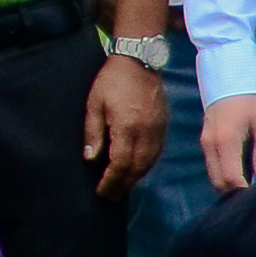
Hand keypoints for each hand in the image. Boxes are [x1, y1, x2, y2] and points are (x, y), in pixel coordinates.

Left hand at [87, 53, 164, 191]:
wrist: (140, 61)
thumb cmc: (112, 80)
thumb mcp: (95, 103)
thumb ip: (93, 132)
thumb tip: (91, 158)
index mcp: (127, 128)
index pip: (120, 164)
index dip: (111, 181)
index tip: (102, 191)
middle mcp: (146, 133)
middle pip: (136, 168)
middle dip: (122, 184)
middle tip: (110, 196)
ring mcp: (158, 130)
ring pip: (148, 163)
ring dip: (135, 178)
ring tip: (122, 187)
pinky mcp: (164, 126)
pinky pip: (156, 153)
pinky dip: (146, 166)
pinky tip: (137, 170)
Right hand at [205, 88, 255, 189]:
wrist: (229, 76)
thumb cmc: (251, 99)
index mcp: (226, 143)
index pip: (232, 179)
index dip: (245, 192)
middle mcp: (210, 146)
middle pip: (219, 182)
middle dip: (236, 192)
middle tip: (255, 195)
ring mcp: (205, 143)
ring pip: (213, 175)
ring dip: (229, 184)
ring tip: (249, 186)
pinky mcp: (205, 140)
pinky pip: (213, 165)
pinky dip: (224, 174)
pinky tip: (239, 172)